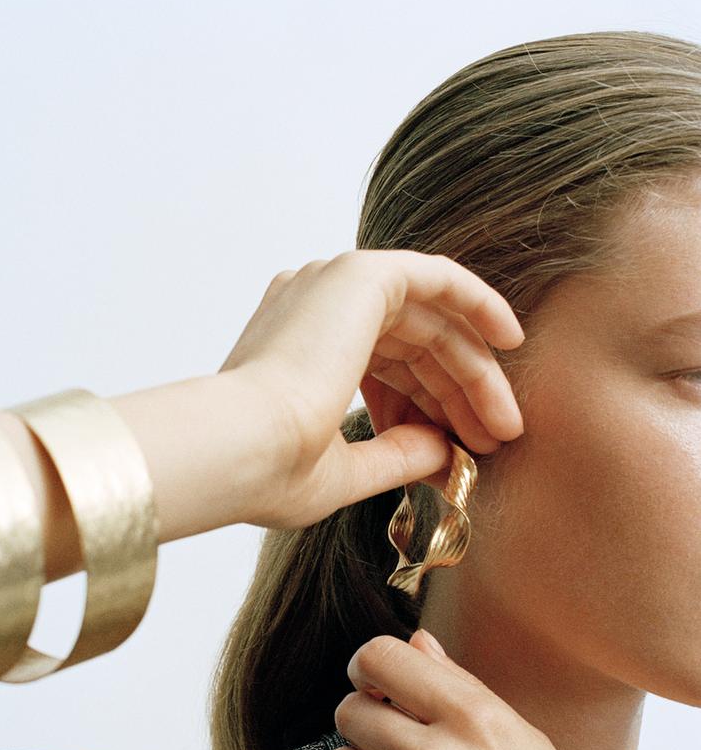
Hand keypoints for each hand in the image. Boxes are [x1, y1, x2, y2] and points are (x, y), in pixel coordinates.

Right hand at [216, 249, 525, 528]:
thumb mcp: (343, 470)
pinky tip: (511, 341)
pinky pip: (437, 278)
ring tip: (506, 423)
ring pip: (429, 320)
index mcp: (298, 346)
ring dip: (473, 369)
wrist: (238, 450)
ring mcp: (332, 286)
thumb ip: (397, 454)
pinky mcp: (360, 278)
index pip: (382, 367)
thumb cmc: (268, 471)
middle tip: (496, 440)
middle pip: (412, 343)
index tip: (460, 450)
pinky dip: (478, 304)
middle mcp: (311, 306)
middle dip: (459, 394)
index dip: (427, 408)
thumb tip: (445, 449)